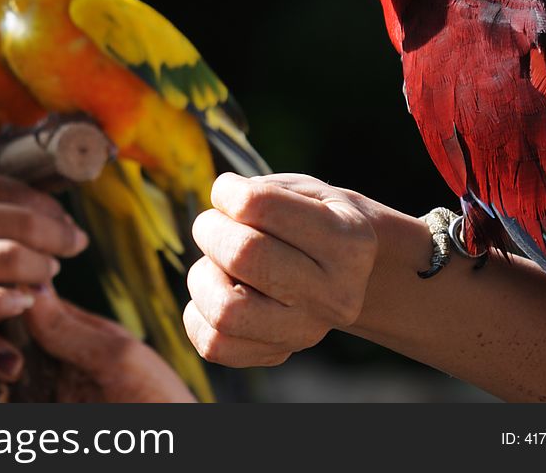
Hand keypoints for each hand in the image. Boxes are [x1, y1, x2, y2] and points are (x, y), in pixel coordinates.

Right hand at [0, 287, 195, 402]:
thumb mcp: (119, 359)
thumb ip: (70, 327)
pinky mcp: (30, 416)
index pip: (26, 300)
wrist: (164, 459)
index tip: (2, 303)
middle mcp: (50, 359)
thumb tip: (30, 281)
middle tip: (11, 365)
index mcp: (74, 332)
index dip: (6, 296)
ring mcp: (37, 391)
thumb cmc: (157, 404)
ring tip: (2, 390)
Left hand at [184, 172, 377, 367]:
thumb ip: (262, 193)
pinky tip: (215, 291)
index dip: (227, 192)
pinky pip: (213, 345)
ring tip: (216, 264)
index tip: (227, 191)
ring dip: (202, 277)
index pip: (261, 206)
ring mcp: (306, 331)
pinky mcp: (277, 354)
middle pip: (243, 255)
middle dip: (210, 230)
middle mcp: (334, 294)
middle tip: (212, 225)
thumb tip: (217, 209)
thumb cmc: (314, 221)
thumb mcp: (306, 192)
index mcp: (347, 242)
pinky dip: (196, 315)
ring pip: (225, 311)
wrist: (350, 276)